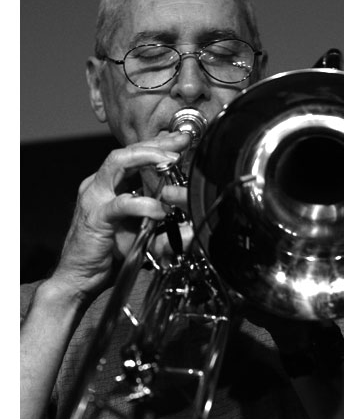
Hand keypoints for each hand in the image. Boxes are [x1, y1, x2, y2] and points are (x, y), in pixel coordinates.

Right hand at [50, 131, 190, 300]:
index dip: (157, 145)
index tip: (180, 140)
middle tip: (180, 142)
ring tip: (170, 160)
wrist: (79, 278)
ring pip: (118, 163)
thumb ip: (161, 223)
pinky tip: (160, 209)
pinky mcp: (96, 216)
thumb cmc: (108, 255)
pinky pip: (122, 203)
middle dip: (156, 144)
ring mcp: (94, 198)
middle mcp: (98, 186)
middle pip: (126, 151)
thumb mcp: (141, 233)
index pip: (133, 156)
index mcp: (107, 186)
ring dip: (147, 158)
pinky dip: (144, 204)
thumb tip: (188, 221)